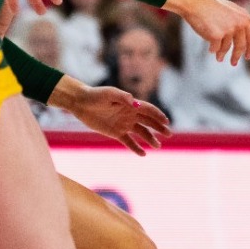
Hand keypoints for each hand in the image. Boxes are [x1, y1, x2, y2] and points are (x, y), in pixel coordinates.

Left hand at [57, 83, 171, 154]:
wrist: (80, 103)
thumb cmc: (95, 95)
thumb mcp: (108, 94)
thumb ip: (122, 97)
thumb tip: (134, 102)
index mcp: (131, 104)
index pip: (148, 110)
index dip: (158, 115)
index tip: (166, 122)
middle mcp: (130, 114)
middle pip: (148, 122)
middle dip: (159, 128)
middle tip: (169, 134)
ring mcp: (124, 124)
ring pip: (141, 133)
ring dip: (150, 139)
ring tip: (158, 146)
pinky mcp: (116, 133)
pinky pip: (128, 141)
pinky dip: (136, 148)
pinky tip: (143, 154)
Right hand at [166, 0, 249, 65]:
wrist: (194, 3)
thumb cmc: (211, 5)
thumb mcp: (230, 7)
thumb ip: (243, 15)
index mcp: (243, 19)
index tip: (247, 57)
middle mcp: (238, 24)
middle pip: (241, 46)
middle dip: (236, 56)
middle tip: (233, 63)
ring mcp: (228, 30)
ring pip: (226, 48)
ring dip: (222, 54)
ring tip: (218, 59)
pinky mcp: (217, 35)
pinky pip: (215, 48)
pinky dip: (213, 50)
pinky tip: (210, 50)